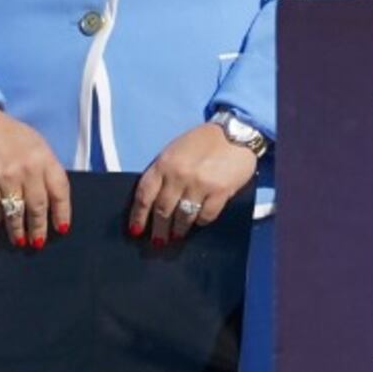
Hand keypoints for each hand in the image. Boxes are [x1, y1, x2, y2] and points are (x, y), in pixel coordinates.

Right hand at [0, 107, 71, 248]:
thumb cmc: (8, 134)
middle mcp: (28, 168)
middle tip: (38, 242)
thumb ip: (44, 167)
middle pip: (38, 205)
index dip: (62, 212)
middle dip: (39, 227)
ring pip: (15, 209)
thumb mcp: (35, 144)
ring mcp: (5, 175)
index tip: (62, 228)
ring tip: (20, 240)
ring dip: (18, 228)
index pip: (60, 190)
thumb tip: (51, 195)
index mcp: (44, 158)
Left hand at [129, 125, 259, 243]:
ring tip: (177, 234)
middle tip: (158, 240)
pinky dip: (200, 221)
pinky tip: (199, 221)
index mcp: (164, 163)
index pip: (144, 196)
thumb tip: (154, 202)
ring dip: (179, 229)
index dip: (138, 216)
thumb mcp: (175, 151)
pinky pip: (206, 215)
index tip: (136, 231)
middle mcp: (179, 175)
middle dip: (159, 229)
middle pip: (162, 210)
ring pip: (183, 217)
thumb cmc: (203, 142)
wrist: (237, 131)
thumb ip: (164, 173)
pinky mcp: (221, 191)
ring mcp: (200, 184)